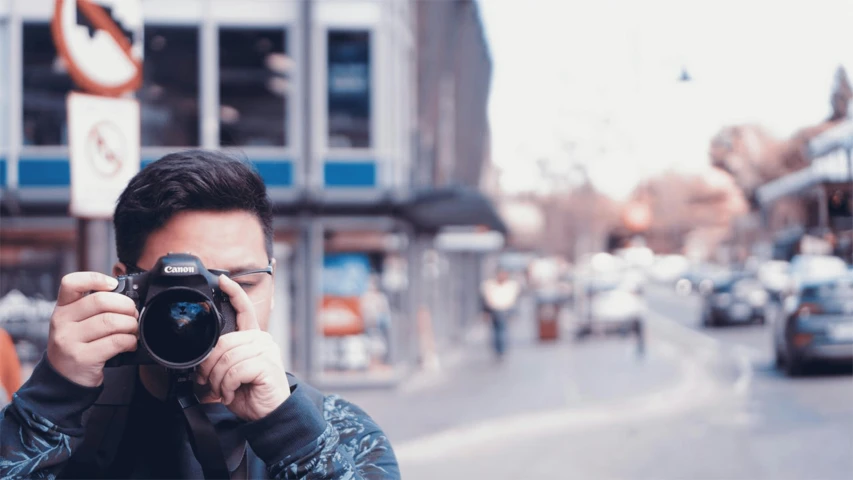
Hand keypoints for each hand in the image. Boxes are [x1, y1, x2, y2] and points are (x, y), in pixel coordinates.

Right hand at [47, 272, 138, 386]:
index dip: (95, 278)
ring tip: (133, 330)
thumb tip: (127, 297)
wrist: (65, 378)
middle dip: (126, 305)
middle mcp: (62, 322)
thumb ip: (94, 308)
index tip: (113, 284)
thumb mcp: (77, 323)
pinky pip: (116, 341)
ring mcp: (69, 340)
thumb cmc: (78, 345)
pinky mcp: (82, 357)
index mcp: (62, 308)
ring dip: (131, 325)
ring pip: (111, 321)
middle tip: (133, 313)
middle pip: (101, 301)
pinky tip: (130, 344)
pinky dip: (130, 341)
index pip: (71, 283)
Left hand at [195, 275, 289, 420]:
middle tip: (211, 383)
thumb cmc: (250, 393)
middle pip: (223, 342)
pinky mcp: (266, 365)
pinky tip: (232, 393)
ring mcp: (266, 351)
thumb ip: (222, 358)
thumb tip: (202, 357)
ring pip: (226, 358)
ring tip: (224, 391)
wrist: (269, 415)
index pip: (245, 310)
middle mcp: (262, 340)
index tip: (223, 281)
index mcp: (253, 338)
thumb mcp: (231, 373)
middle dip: (210, 367)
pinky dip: (227, 386)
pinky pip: (234, 371)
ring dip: (218, 381)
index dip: (234, 293)